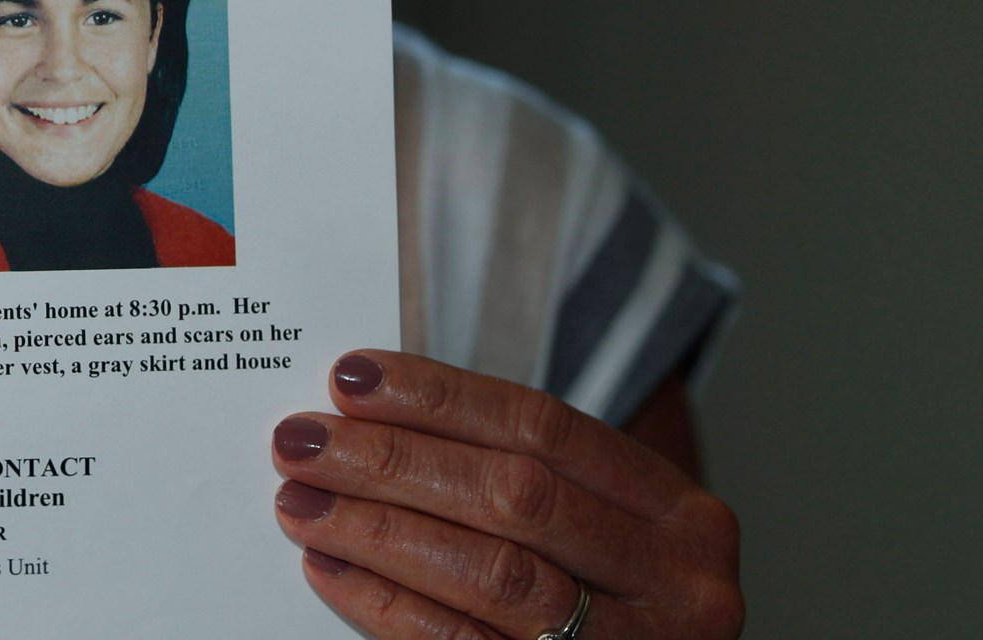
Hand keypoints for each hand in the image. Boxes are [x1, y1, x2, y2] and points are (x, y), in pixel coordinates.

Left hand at [270, 351, 741, 638]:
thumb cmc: (602, 595)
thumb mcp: (594, 526)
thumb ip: (511, 474)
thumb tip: (369, 418)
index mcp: (680, 511)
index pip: (545, 428)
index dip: (441, 399)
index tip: (351, 378)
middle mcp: (677, 583)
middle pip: (514, 497)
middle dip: (395, 462)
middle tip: (302, 441)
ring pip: (491, 574)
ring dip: (380, 530)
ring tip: (302, 502)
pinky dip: (389, 604)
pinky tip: (332, 570)